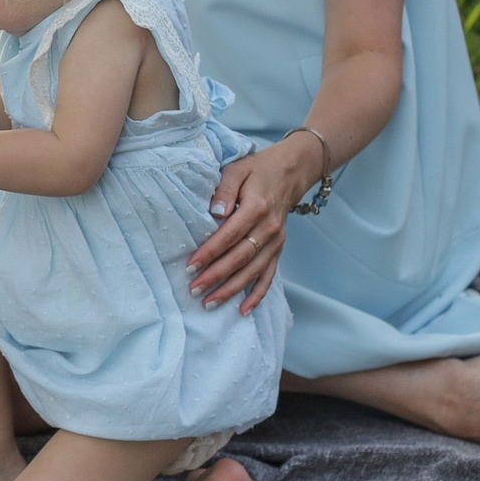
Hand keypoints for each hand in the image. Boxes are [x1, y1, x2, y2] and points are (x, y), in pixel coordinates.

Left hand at [186, 136, 324, 312]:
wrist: (289, 173)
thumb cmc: (255, 171)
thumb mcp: (236, 170)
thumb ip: (223, 189)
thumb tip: (214, 212)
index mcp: (256, 207)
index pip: (230, 235)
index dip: (210, 252)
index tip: (191, 267)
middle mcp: (269, 228)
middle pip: (240, 258)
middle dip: (216, 277)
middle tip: (194, 290)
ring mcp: (276, 242)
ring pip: (253, 271)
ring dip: (231, 290)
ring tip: (209, 304)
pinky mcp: (279, 250)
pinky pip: (269, 276)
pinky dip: (257, 295)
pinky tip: (243, 310)